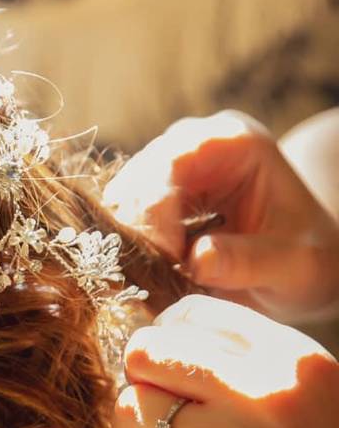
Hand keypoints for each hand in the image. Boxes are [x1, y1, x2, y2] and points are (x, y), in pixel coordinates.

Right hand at [103, 110, 338, 321]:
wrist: (299, 261)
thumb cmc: (309, 257)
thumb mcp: (297, 265)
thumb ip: (250, 261)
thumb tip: (195, 261)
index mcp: (232, 142)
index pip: (171, 164)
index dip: (158, 213)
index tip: (166, 262)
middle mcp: (189, 144)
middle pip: (134, 182)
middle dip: (139, 235)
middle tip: (152, 285)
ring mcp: (163, 167)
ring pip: (117, 204)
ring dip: (129, 248)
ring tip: (155, 286)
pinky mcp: (147, 195)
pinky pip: (118, 223)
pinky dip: (127, 254)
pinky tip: (149, 280)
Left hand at [114, 295, 338, 427]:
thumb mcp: (314, 389)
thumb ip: (250, 359)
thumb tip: (169, 337)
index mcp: (291, 358)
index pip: (193, 313)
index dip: (168, 333)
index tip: (171, 357)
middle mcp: (259, 393)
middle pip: (147, 353)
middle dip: (143, 376)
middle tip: (161, 398)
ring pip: (134, 409)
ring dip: (146, 426)